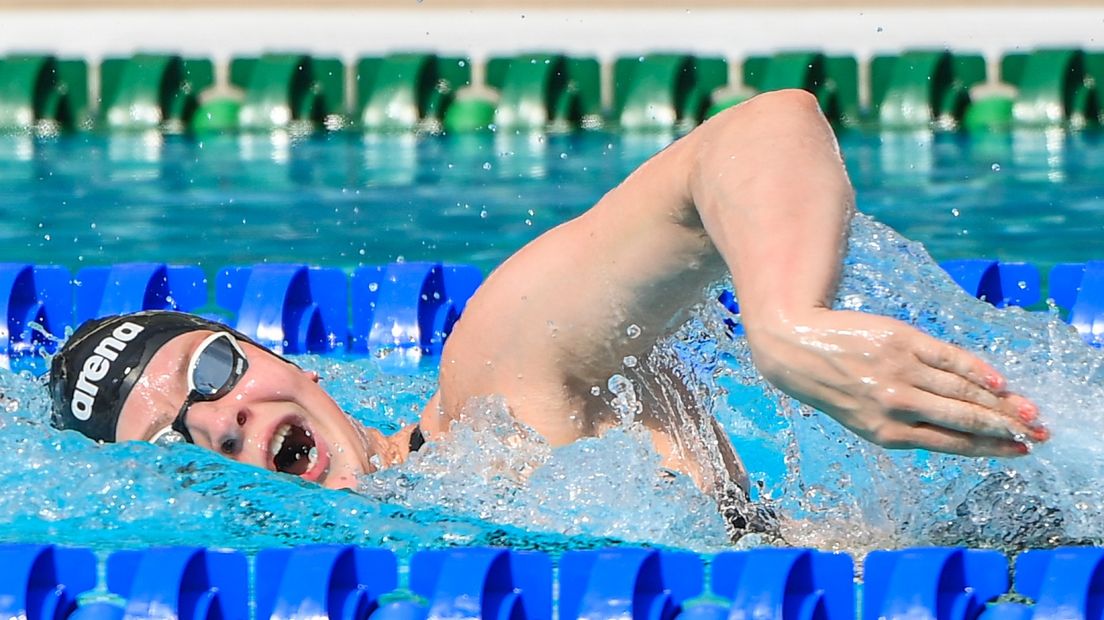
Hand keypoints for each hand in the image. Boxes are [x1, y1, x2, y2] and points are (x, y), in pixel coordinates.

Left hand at [744, 308, 1046, 456]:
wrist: (796, 348)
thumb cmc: (834, 386)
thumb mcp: (863, 418)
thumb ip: (906, 425)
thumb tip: (958, 427)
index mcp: (887, 433)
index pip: (952, 442)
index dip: (990, 447)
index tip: (1019, 451)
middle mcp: (897, 406)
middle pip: (965, 418)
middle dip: (1005, 428)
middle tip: (1038, 433)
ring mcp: (901, 372)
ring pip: (962, 390)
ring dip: (1001, 402)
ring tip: (1027, 410)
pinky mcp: (902, 341)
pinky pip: (949, 358)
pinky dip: (977, 369)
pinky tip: (998, 381)